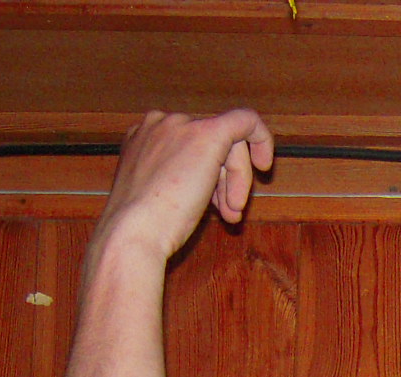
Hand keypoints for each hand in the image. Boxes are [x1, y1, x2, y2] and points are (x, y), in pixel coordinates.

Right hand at [91, 108, 274, 266]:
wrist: (135, 231)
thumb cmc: (145, 225)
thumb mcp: (160, 194)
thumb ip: (182, 178)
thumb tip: (211, 183)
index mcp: (144, 136)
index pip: (188, 145)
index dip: (210, 173)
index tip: (219, 199)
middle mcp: (160, 123)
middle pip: (210, 143)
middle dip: (226, 180)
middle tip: (230, 213)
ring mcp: (182, 125)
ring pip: (228, 142)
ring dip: (236, 181)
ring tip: (231, 214)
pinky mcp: (209, 133)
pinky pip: (245, 121)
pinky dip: (261, 138)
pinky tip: (265, 165)